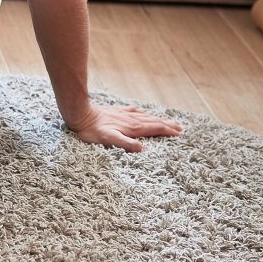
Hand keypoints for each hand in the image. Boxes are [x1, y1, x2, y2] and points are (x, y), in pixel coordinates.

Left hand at [66, 102, 182, 152]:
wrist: (81, 115)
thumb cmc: (93, 131)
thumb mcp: (110, 140)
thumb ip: (127, 144)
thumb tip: (145, 149)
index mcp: (133, 127)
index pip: (155, 128)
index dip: (168, 131)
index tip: (179, 133)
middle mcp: (131, 119)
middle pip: (154, 121)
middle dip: (168, 125)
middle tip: (181, 128)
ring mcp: (125, 115)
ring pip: (146, 117)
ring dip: (159, 119)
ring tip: (168, 121)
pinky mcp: (117, 112)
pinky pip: (135, 112)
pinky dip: (144, 114)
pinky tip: (143, 113)